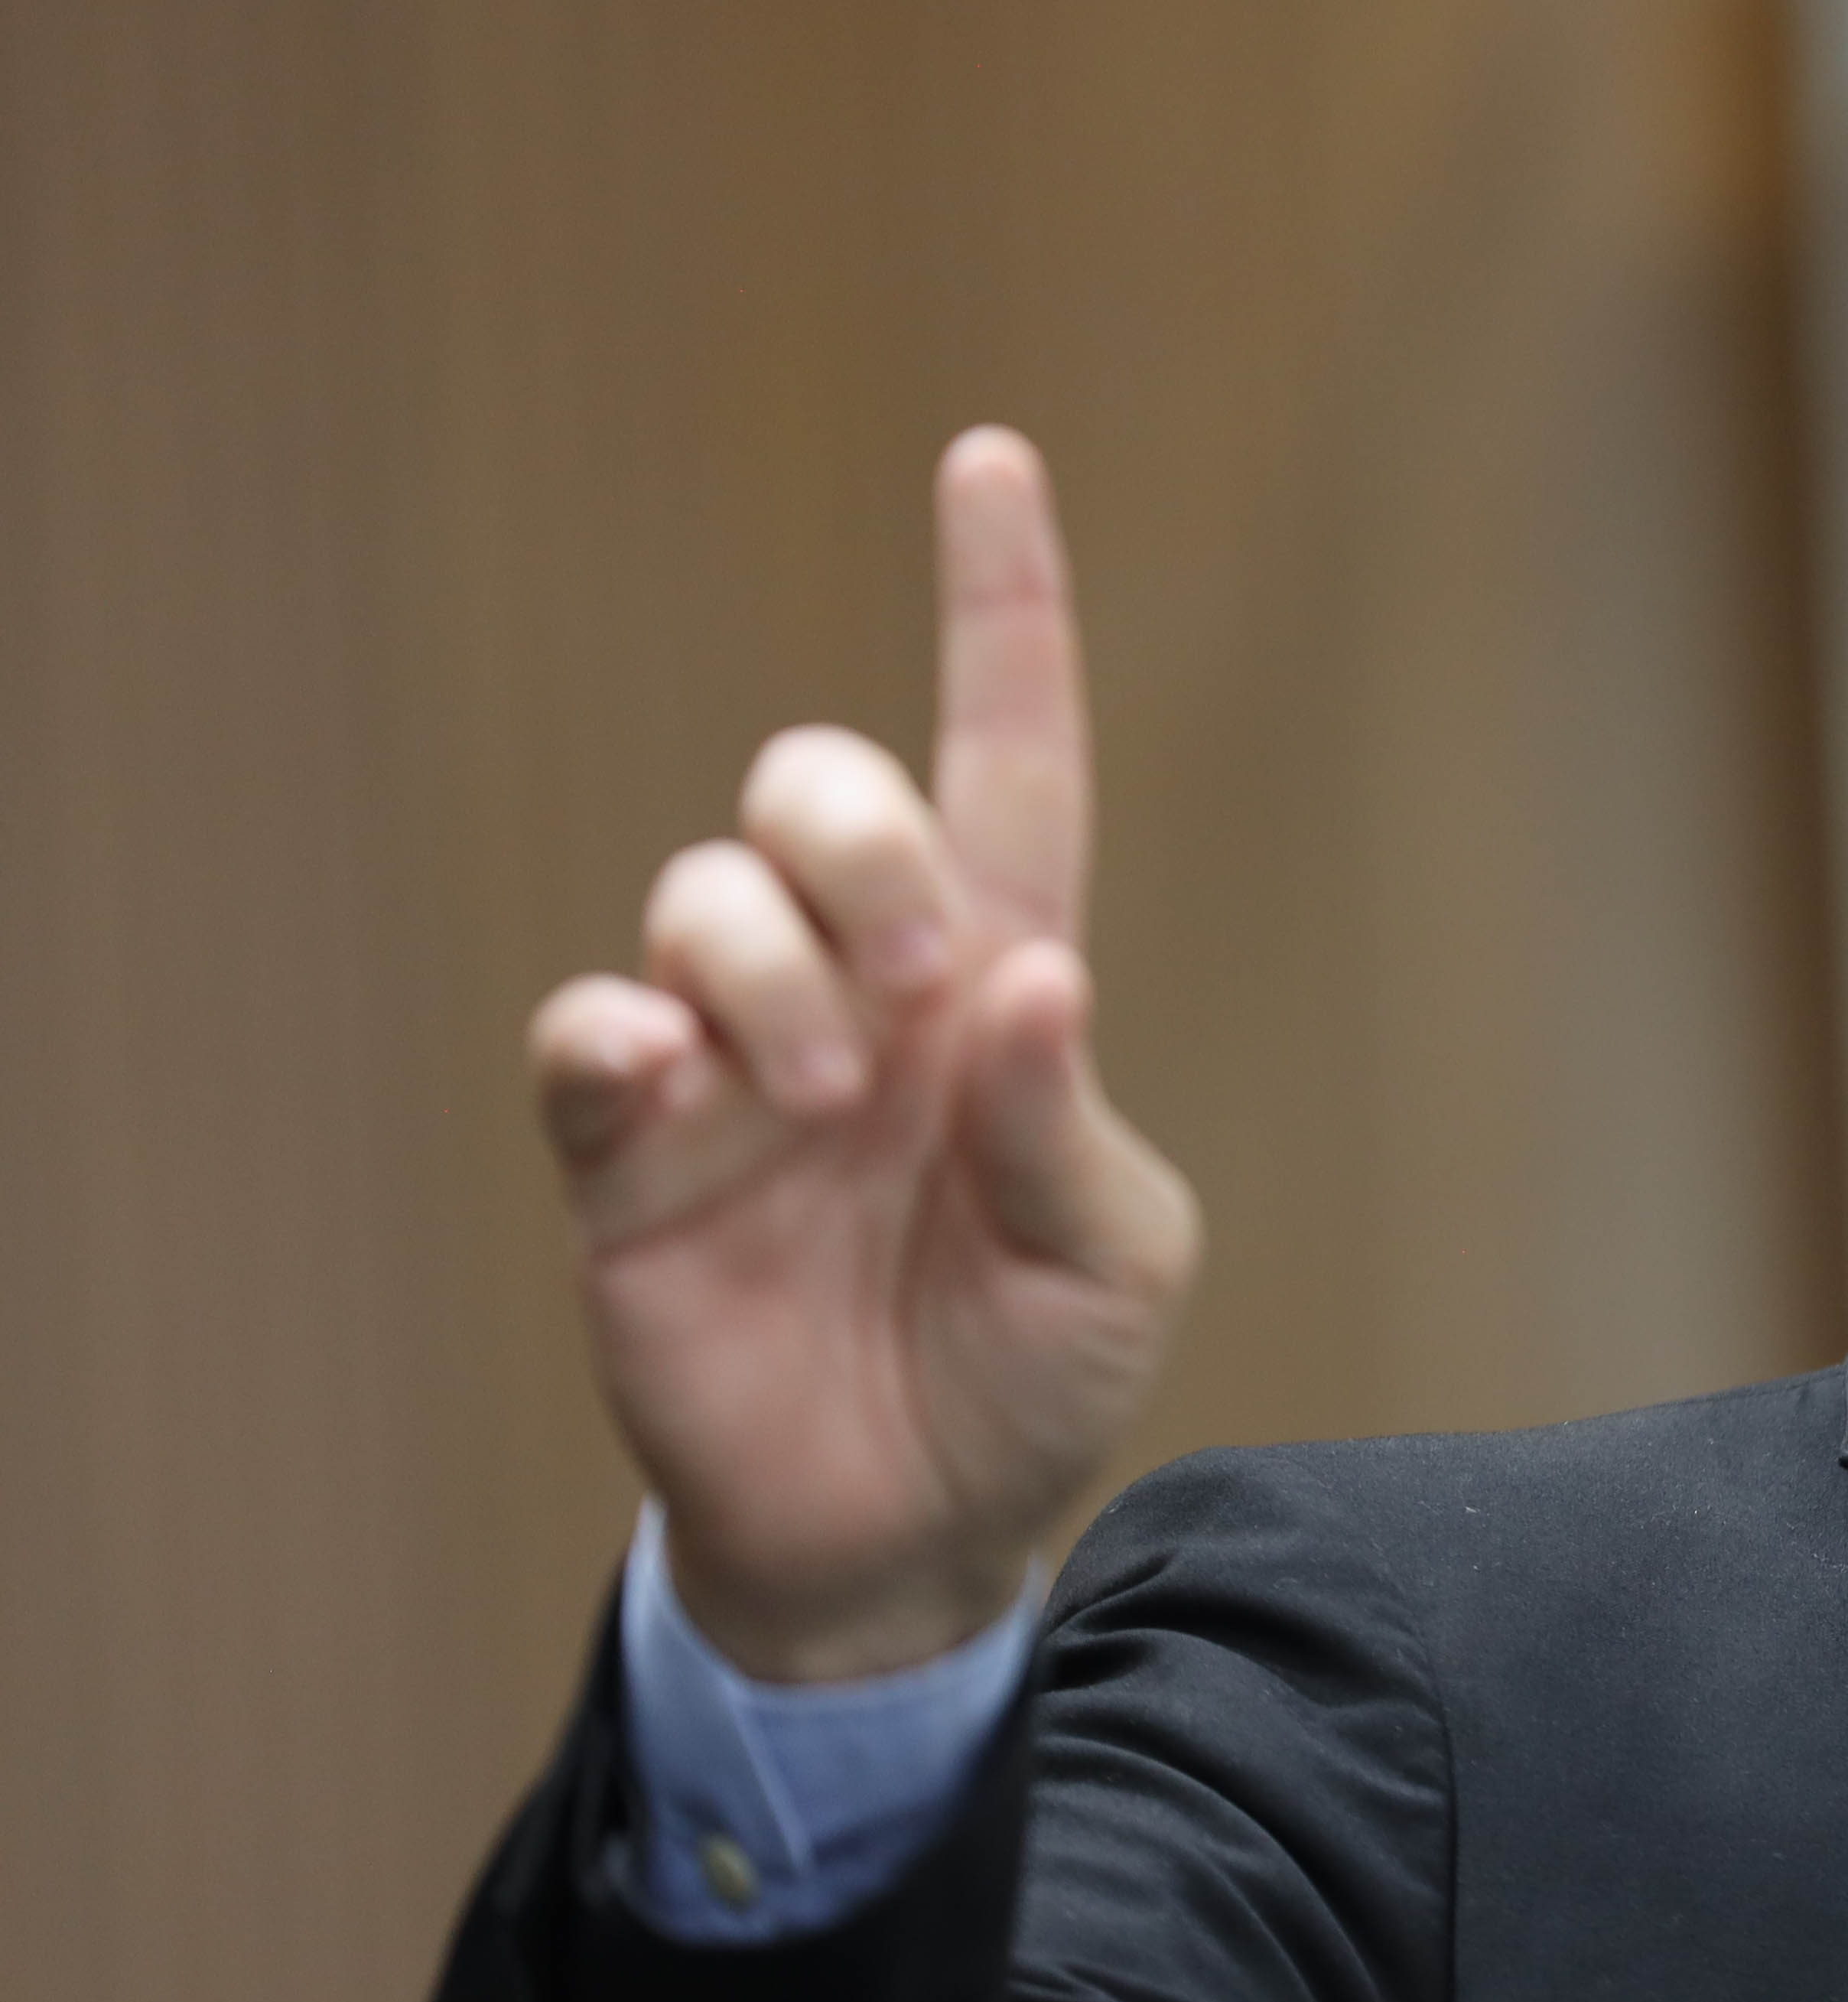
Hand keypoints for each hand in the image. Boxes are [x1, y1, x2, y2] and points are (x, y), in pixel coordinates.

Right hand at [531, 429, 1201, 1680]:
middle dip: (857, 837)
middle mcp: (861, 989)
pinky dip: (617, 1038)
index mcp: (1004, 988)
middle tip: (917, 977)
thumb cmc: (1033, 1376)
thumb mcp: (1108, 1265)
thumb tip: (1027, 981)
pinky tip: (665, 1084)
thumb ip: (1067, 1129)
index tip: (990, 461)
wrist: (910, 1540)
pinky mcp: (628, 1150)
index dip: (999, 614)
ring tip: (819, 1108)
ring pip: (699, 893)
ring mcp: (731, 1060)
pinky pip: (585, 1036)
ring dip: (764, 971)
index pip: (1009, 761)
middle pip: (821, 789)